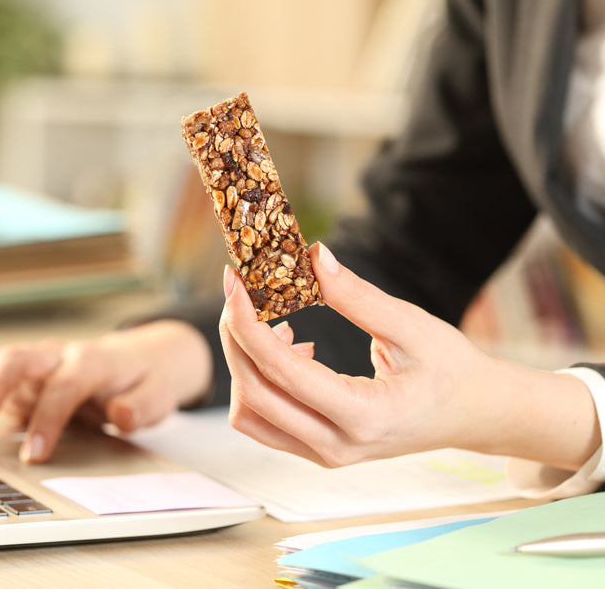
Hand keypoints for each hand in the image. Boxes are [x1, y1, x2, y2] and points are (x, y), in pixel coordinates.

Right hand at [0, 320, 214, 462]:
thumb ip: (142, 406)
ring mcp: (31, 361)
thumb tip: (121, 414)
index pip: (64, 384)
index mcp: (91, 362)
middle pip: (18, 358)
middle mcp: (56, 355)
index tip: (34, 455)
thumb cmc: (137, 384)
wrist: (127, 364)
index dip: (47, 417)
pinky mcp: (13, 373)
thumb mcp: (156, 396)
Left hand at [219, 242, 599, 470]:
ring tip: (275, 322)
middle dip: (236, 336)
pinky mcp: (318, 449)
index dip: (247, 322)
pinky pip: (266, 420)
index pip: (280, 370)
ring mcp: (325, 454)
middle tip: (240, 291)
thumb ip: (358, 296)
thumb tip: (313, 257)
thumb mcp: (413, 326)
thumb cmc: (453, 370)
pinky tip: (292, 345)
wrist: (478, 414)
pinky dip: (260, 382)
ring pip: (250, 414)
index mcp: (363, 416)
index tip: (234, 282)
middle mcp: (337, 446)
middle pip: (252, 394)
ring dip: (245, 363)